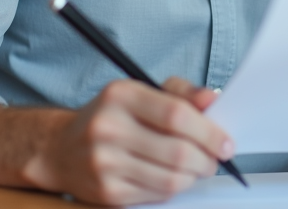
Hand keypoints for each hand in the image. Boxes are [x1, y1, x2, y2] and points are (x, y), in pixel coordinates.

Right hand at [41, 77, 233, 205]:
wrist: (61, 149)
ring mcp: (105, 163)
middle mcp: (109, 128)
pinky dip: (173, 189)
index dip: (209, 131)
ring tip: (195, 168)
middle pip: (178, 151)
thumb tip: (212, 100)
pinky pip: (156, 195)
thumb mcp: (140, 91)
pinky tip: (171, 177)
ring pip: (171, 179)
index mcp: (121, 95)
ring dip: (193, 176)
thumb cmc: (110, 116)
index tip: (226, 142)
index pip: (176, 115)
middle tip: (214, 159)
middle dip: (207, 159)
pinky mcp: (107, 193)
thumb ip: (180, 92)